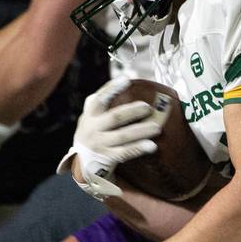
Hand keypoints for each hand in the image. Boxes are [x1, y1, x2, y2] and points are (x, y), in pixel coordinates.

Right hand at [69, 77, 163, 198]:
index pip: (99, 99)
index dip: (112, 88)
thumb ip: (101, 103)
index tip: (126, 80)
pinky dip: (138, 148)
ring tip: (157, 127)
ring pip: (122, 136)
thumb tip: (124, 80)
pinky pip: (125, 152)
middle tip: (148, 107)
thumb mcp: (91, 117)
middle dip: (133, 111)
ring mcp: (100, 144)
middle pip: (114, 117)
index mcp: (89, 115)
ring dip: (141, 131)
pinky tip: (152, 146)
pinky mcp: (107, 158)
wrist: (84, 161)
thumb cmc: (94, 132)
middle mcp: (92, 129)